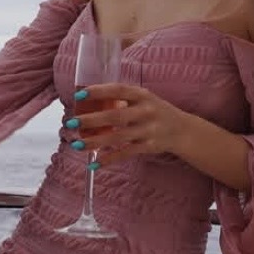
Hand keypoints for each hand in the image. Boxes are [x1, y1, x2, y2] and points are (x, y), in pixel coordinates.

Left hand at [68, 83, 191, 166]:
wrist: (182, 130)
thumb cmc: (156, 111)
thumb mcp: (144, 99)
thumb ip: (122, 100)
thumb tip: (90, 103)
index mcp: (142, 95)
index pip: (118, 90)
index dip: (98, 91)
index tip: (79, 94)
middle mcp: (146, 111)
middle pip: (115, 115)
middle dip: (91, 120)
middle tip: (71, 122)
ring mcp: (148, 130)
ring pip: (117, 137)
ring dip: (95, 142)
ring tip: (77, 144)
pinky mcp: (149, 146)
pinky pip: (126, 153)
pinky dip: (109, 159)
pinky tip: (94, 163)